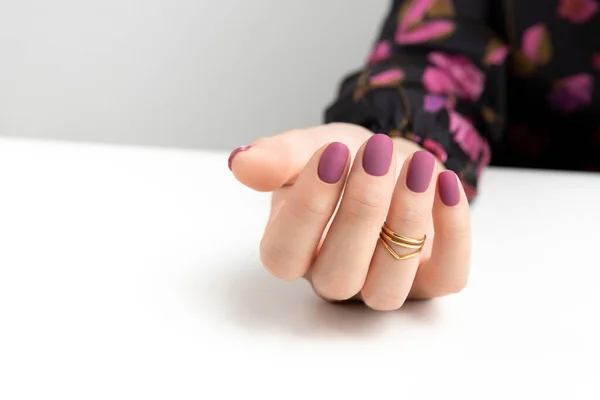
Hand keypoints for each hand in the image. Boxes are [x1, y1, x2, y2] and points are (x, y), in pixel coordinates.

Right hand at [230, 123, 470, 309]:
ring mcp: (382, 286)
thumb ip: (277, 158)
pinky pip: (448, 277)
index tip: (330, 153)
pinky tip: (446, 182)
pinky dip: (454, 231)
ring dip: (408, 222)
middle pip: (338, 274)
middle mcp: (333, 278)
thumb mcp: (308, 148)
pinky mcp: (431, 281)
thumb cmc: (343, 160)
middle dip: (361, 210)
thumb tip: (241, 163)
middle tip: (376, 153)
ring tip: (417, 166)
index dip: (307, 208)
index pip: (284, 254)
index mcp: (292, 251)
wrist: (390, 161)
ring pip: (389, 285)